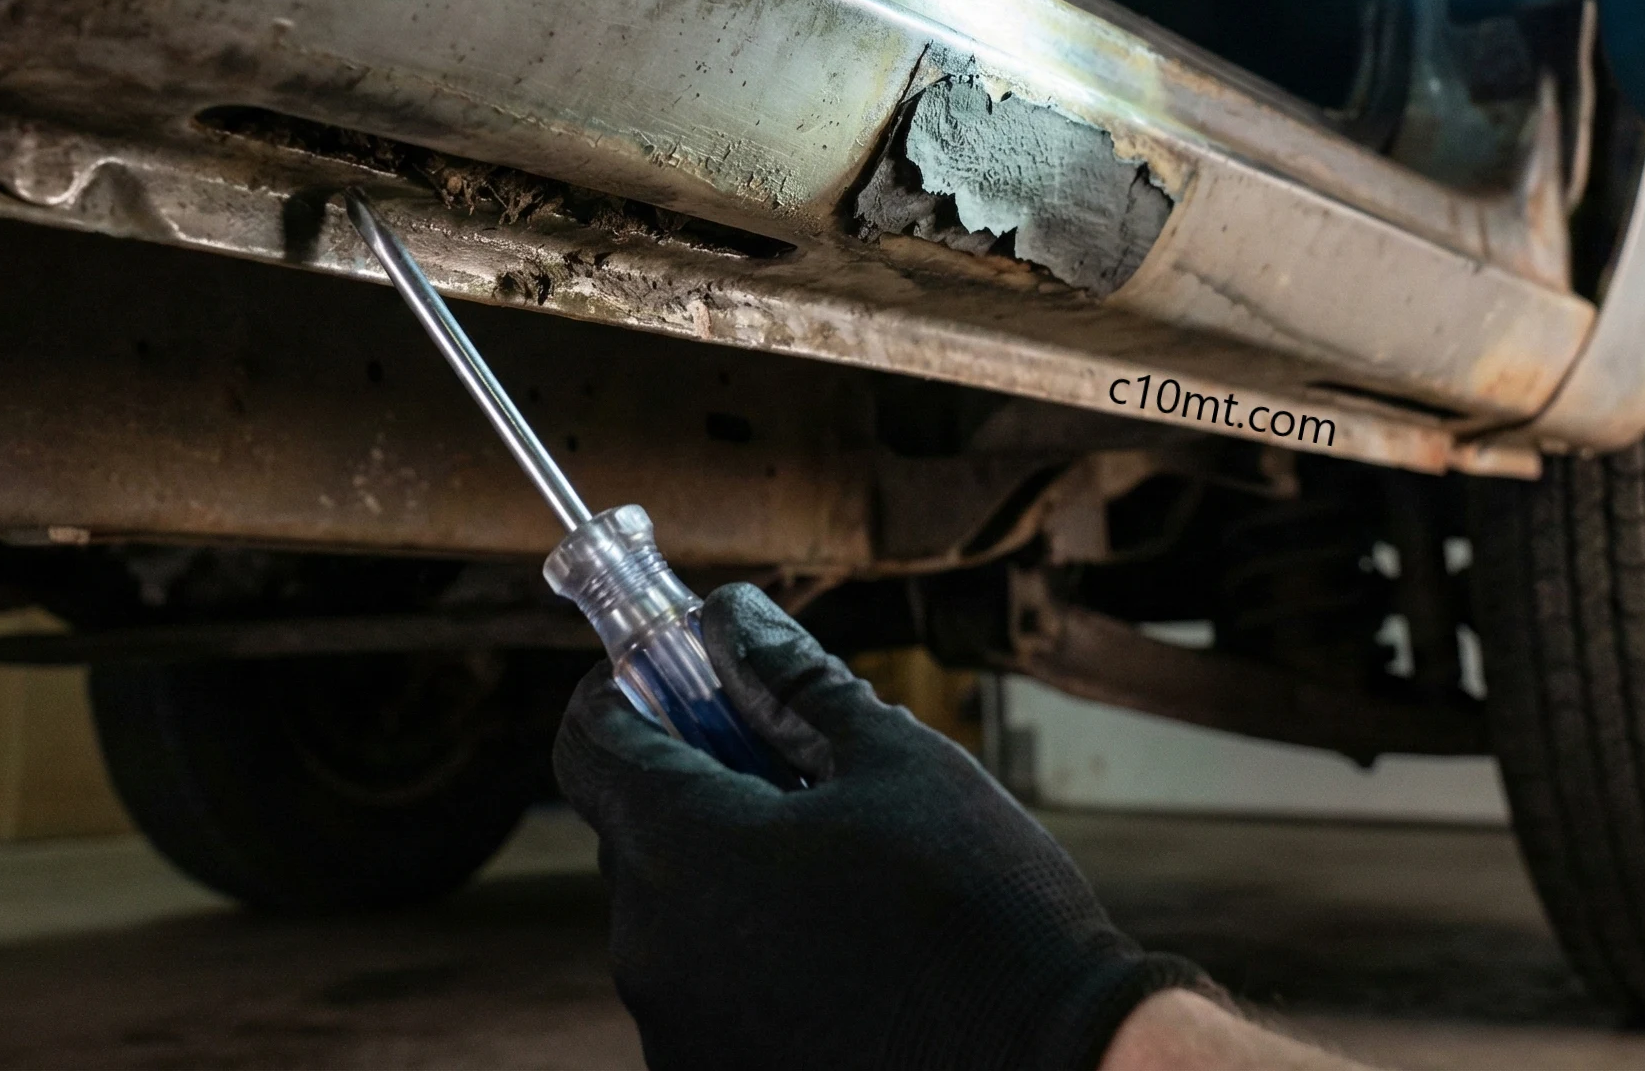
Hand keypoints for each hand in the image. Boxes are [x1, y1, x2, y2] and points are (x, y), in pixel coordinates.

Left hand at [553, 583, 1212, 1070]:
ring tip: (841, 873)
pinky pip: (704, 989)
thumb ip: (793, 682)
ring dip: (729, 876)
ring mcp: (677, 1027)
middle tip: (798, 770)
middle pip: (636, 831)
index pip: (591, 744)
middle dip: (701, 786)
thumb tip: (733, 617)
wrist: (1053, 1062)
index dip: (627, 693)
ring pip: (674, 915)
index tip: (678, 676)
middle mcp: (652, 947)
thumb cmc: (980, 907)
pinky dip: (749, 955)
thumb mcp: (895, 761)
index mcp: (684, 848)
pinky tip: (841, 950)